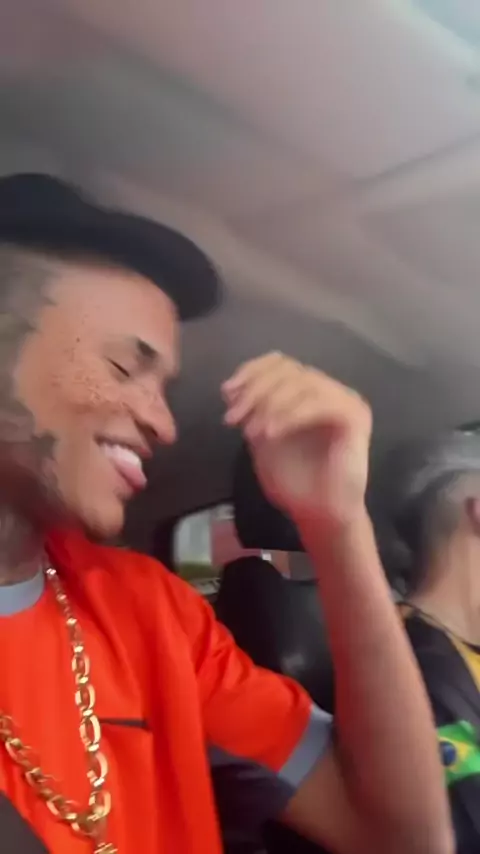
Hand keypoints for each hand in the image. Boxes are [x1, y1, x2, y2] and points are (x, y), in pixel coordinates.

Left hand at [222, 352, 371, 527]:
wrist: (320, 515)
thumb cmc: (295, 482)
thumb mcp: (262, 439)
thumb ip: (251, 411)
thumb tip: (230, 389)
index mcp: (307, 392)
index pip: (280, 364)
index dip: (251, 371)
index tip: (227, 393)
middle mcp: (328, 390)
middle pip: (289, 369)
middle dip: (255, 390)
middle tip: (233, 419)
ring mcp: (345, 400)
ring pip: (303, 382)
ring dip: (270, 405)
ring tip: (251, 433)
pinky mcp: (355, 416)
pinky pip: (319, 402)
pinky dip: (290, 415)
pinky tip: (271, 434)